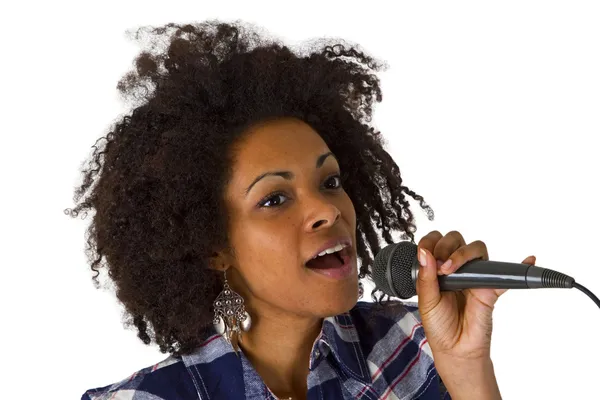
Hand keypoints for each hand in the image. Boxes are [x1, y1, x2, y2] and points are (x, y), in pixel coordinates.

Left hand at [416, 230, 535, 361]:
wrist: (455, 349)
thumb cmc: (440, 325)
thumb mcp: (426, 301)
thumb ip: (425, 277)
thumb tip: (424, 252)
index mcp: (438, 269)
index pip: (436, 242)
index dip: (431, 242)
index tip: (425, 254)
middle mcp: (457, 269)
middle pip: (456, 239)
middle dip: (445, 246)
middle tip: (439, 267)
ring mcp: (475, 276)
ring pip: (476, 249)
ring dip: (462, 253)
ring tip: (450, 269)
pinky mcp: (491, 288)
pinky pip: (506, 274)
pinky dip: (519, 265)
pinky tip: (528, 259)